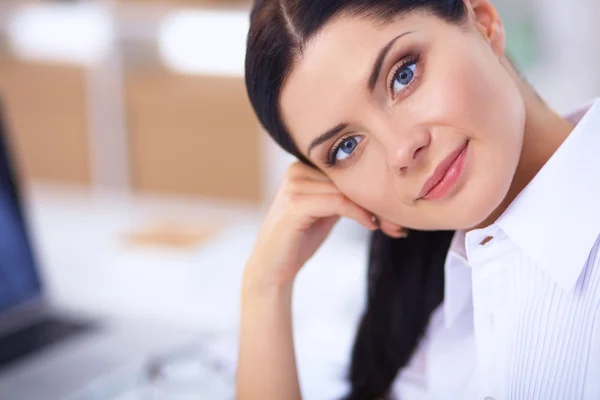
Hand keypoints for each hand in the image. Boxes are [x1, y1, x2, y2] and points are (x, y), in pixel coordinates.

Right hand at [243, 161, 405, 290]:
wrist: (273, 267)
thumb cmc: (301, 238)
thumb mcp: (326, 209)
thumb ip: (343, 193)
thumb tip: (382, 186)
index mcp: (302, 165)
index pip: (347, 168)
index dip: (373, 185)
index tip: (396, 209)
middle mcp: (297, 170)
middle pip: (349, 178)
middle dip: (377, 200)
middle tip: (398, 223)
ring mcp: (294, 185)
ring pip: (347, 189)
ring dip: (373, 209)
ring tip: (389, 227)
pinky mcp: (296, 204)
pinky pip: (339, 202)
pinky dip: (360, 213)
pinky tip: (371, 225)